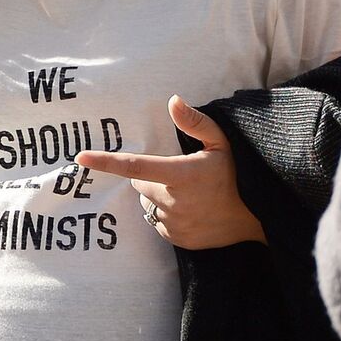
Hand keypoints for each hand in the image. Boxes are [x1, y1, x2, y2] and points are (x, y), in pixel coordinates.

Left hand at [77, 95, 266, 249]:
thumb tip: (172, 100)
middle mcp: (174, 202)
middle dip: (152, 178)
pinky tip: (193, 210)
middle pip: (141, 185)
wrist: (260, 216)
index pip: (135, 167)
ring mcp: (175, 224)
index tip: (80, 158)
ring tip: (191, 194)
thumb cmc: (239, 173)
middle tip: (180, 174)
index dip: (106, 162)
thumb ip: (195, 122)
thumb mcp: (222, 142)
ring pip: (150, 206)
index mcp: (181, 175)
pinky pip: (160, 224)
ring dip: (161, 198)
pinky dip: (169, 215)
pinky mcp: (179, 240)